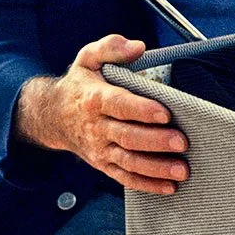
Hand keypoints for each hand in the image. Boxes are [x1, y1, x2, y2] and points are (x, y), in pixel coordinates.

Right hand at [13, 35, 188, 194]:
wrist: (53, 116)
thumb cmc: (80, 85)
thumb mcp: (88, 58)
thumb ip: (111, 48)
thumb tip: (138, 46)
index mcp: (95, 99)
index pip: (119, 105)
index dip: (141, 110)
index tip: (164, 113)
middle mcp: (96, 127)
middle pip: (128, 137)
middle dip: (156, 142)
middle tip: (182, 143)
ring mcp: (100, 149)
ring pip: (128, 162)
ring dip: (156, 168)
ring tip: (182, 170)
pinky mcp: (104, 164)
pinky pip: (125, 178)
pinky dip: (147, 185)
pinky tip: (168, 187)